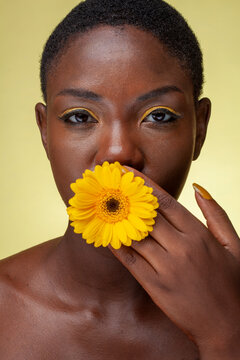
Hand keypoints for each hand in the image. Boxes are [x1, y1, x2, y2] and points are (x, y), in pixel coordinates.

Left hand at [109, 169, 239, 357]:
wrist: (230, 327)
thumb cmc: (234, 283)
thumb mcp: (233, 244)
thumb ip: (216, 214)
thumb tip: (198, 188)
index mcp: (198, 234)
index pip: (165, 201)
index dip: (143, 184)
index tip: (126, 171)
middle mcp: (180, 247)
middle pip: (146, 215)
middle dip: (125, 196)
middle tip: (107, 182)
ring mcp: (166, 267)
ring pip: (135, 235)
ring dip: (117, 218)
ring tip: (101, 203)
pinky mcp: (155, 286)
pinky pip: (131, 260)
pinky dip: (116, 246)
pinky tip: (104, 234)